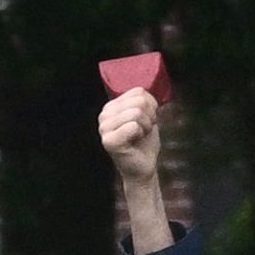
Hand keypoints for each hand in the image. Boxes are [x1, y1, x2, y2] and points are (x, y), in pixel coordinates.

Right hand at [98, 74, 182, 254]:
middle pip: (139, 101)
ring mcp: (104, 128)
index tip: (147, 120)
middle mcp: (104, 115)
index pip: (139, 91)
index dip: (151, 106)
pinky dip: (141, 134)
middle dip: (149, 117)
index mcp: (111, 106)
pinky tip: (135, 142)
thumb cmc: (145, 142)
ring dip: (146, 126)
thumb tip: (145, 88)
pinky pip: (133, 126)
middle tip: (145, 130)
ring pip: (136, 113)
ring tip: (140, 136)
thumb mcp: (146, 116)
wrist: (144, 166)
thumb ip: (142, 100)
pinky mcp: (109, 141)